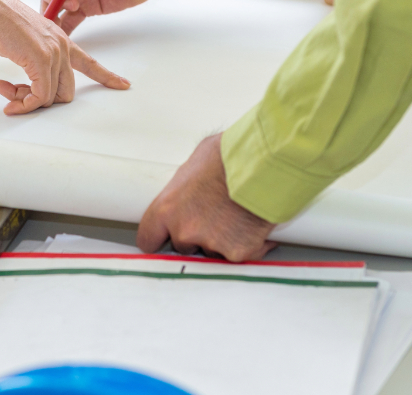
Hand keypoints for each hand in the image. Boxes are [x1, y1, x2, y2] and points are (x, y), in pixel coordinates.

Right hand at [0, 0, 130, 114]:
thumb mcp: (24, 42)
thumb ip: (35, 60)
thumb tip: (32, 85)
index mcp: (61, 39)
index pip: (89, 62)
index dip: (106, 76)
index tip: (122, 84)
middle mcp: (62, 46)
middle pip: (65, 91)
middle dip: (40, 100)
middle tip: (15, 94)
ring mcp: (53, 53)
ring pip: (49, 98)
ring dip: (24, 100)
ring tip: (4, 90)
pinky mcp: (40, 60)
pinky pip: (38, 97)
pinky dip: (22, 103)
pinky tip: (5, 94)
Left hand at [137, 134, 276, 260]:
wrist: (264, 164)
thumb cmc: (231, 157)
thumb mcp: (196, 164)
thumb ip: (185, 186)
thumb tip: (189, 187)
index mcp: (167, 208)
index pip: (148, 238)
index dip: (159, 239)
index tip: (164, 239)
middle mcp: (184, 230)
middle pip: (183, 247)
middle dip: (196, 236)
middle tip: (214, 217)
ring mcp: (211, 244)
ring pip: (212, 253)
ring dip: (222, 241)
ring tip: (237, 216)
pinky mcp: (237, 252)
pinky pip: (240, 255)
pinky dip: (249, 244)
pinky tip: (254, 224)